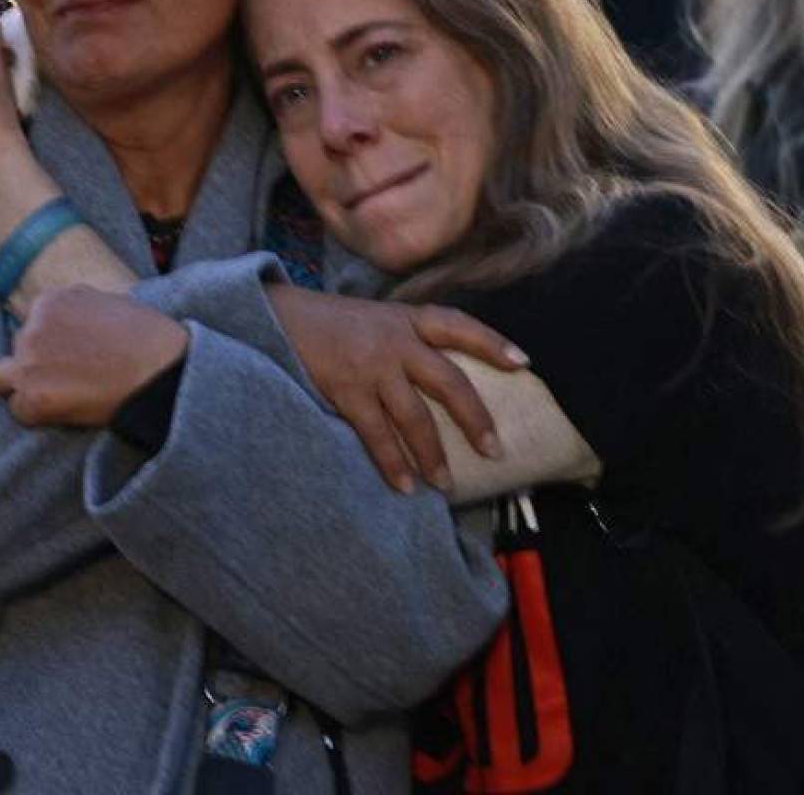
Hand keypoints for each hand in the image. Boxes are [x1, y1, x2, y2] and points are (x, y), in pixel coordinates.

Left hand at [0, 285, 188, 428]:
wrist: (162, 371)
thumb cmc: (148, 338)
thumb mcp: (107, 302)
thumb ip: (76, 310)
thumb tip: (67, 322)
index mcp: (50, 301)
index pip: (32, 323)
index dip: (49, 343)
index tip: (69, 357)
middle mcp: (32, 327)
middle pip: (18, 350)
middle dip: (37, 364)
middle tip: (68, 379)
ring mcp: (29, 362)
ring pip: (4, 379)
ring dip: (27, 388)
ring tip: (62, 397)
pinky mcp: (34, 397)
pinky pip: (18, 411)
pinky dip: (36, 415)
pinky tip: (65, 412)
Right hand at [267, 285, 527, 494]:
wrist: (279, 317)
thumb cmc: (333, 324)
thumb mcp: (377, 319)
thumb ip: (409, 340)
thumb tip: (445, 383)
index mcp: (407, 319)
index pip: (458, 325)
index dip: (491, 343)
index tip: (523, 364)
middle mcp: (396, 340)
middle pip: (449, 382)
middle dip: (474, 420)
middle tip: (494, 452)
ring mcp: (372, 365)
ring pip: (415, 417)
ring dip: (433, 454)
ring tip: (446, 483)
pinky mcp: (347, 389)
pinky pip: (377, 433)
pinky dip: (393, 463)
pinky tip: (404, 485)